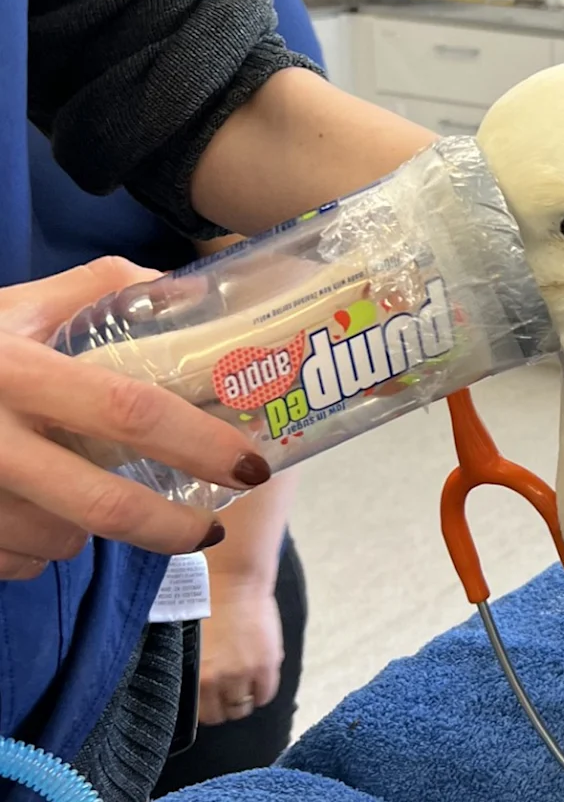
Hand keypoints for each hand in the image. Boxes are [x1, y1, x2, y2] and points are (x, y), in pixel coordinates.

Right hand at [0, 258, 271, 578]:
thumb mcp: (11, 308)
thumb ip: (95, 291)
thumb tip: (182, 289)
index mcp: (12, 371)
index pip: (128, 411)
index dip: (199, 441)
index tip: (251, 461)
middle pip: (103, 507)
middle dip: (171, 526)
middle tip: (209, 523)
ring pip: (61, 540)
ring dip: (91, 529)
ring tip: (82, 488)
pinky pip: (16, 563)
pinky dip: (37, 547)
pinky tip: (27, 509)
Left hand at [198, 582, 283, 724]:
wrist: (233, 583)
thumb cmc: (208, 606)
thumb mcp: (193, 646)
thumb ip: (198, 671)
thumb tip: (202, 690)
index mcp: (197, 676)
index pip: (205, 714)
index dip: (210, 710)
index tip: (213, 704)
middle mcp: (220, 680)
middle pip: (226, 713)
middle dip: (227, 707)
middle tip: (229, 695)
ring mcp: (246, 673)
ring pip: (246, 706)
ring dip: (245, 700)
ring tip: (245, 687)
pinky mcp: (267, 663)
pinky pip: (267, 693)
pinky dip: (263, 692)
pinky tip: (259, 680)